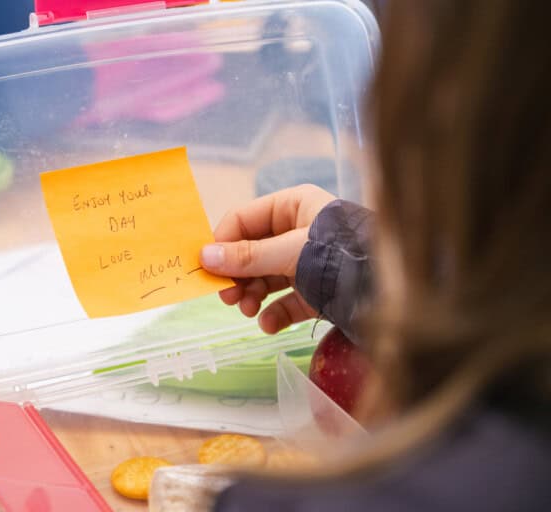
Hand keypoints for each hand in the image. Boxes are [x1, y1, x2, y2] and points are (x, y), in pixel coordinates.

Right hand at [201, 185, 335, 333]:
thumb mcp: (291, 253)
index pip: (243, 220)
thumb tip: (204, 256)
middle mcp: (297, 231)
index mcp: (293, 207)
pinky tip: (269, 324)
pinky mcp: (316, 291)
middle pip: (251, 252)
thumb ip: (248, 256)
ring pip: (265, 278)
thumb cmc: (341, 258)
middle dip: (237, 276)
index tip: (206, 269)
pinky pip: (285, 301)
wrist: (391, 291)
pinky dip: (274, 314)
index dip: (222, 243)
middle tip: (227, 298)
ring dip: (252, 296)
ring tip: (248, 311)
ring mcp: (306, 263)